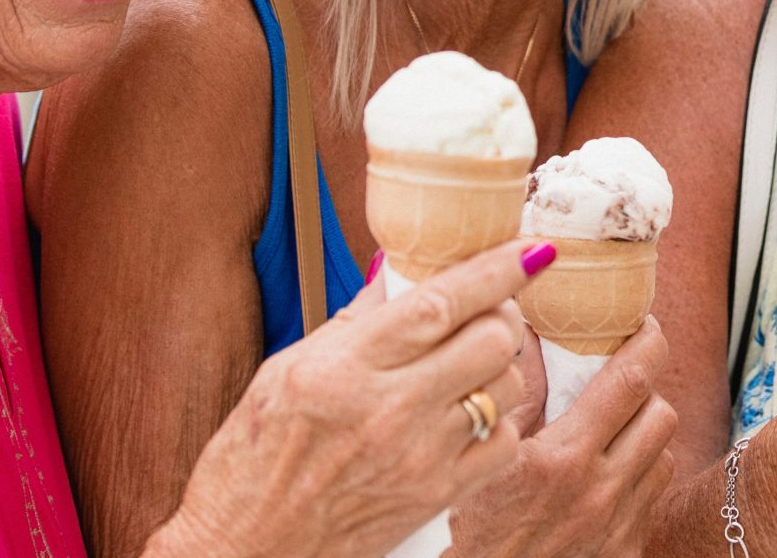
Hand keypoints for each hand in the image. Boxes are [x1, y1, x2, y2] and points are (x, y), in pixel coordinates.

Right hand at [148, 240, 541, 557]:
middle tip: (486, 314)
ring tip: (471, 369)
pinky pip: (505, 444)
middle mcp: (387, 409)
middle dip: (501, 316)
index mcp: (342, 368)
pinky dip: (499, 424)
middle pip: (491, 340)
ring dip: (501, 368)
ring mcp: (418, 456)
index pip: (439, 303)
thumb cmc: (250, 464)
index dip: (496, 269)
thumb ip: (352, 323)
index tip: (533, 250)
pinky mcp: (436, 497)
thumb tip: (399, 272)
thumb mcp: (283, 373)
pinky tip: (470, 419)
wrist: (243, 551)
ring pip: (507, 388)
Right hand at [447, 319, 681, 556]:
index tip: (642, 326)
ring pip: (665, 454)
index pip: (630, 381)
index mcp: (562, 458)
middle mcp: (600, 492)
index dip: (647, 343)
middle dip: (646, 389)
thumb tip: (536, 336)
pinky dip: (638, 475)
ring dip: (643, 435)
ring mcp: (619, 524)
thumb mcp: (487, 454)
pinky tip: (604, 475)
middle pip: (661, 413)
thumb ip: (519, 392)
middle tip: (620, 381)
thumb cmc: (474, 527)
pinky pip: (653, 496)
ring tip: (609, 433)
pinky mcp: (626, 549)